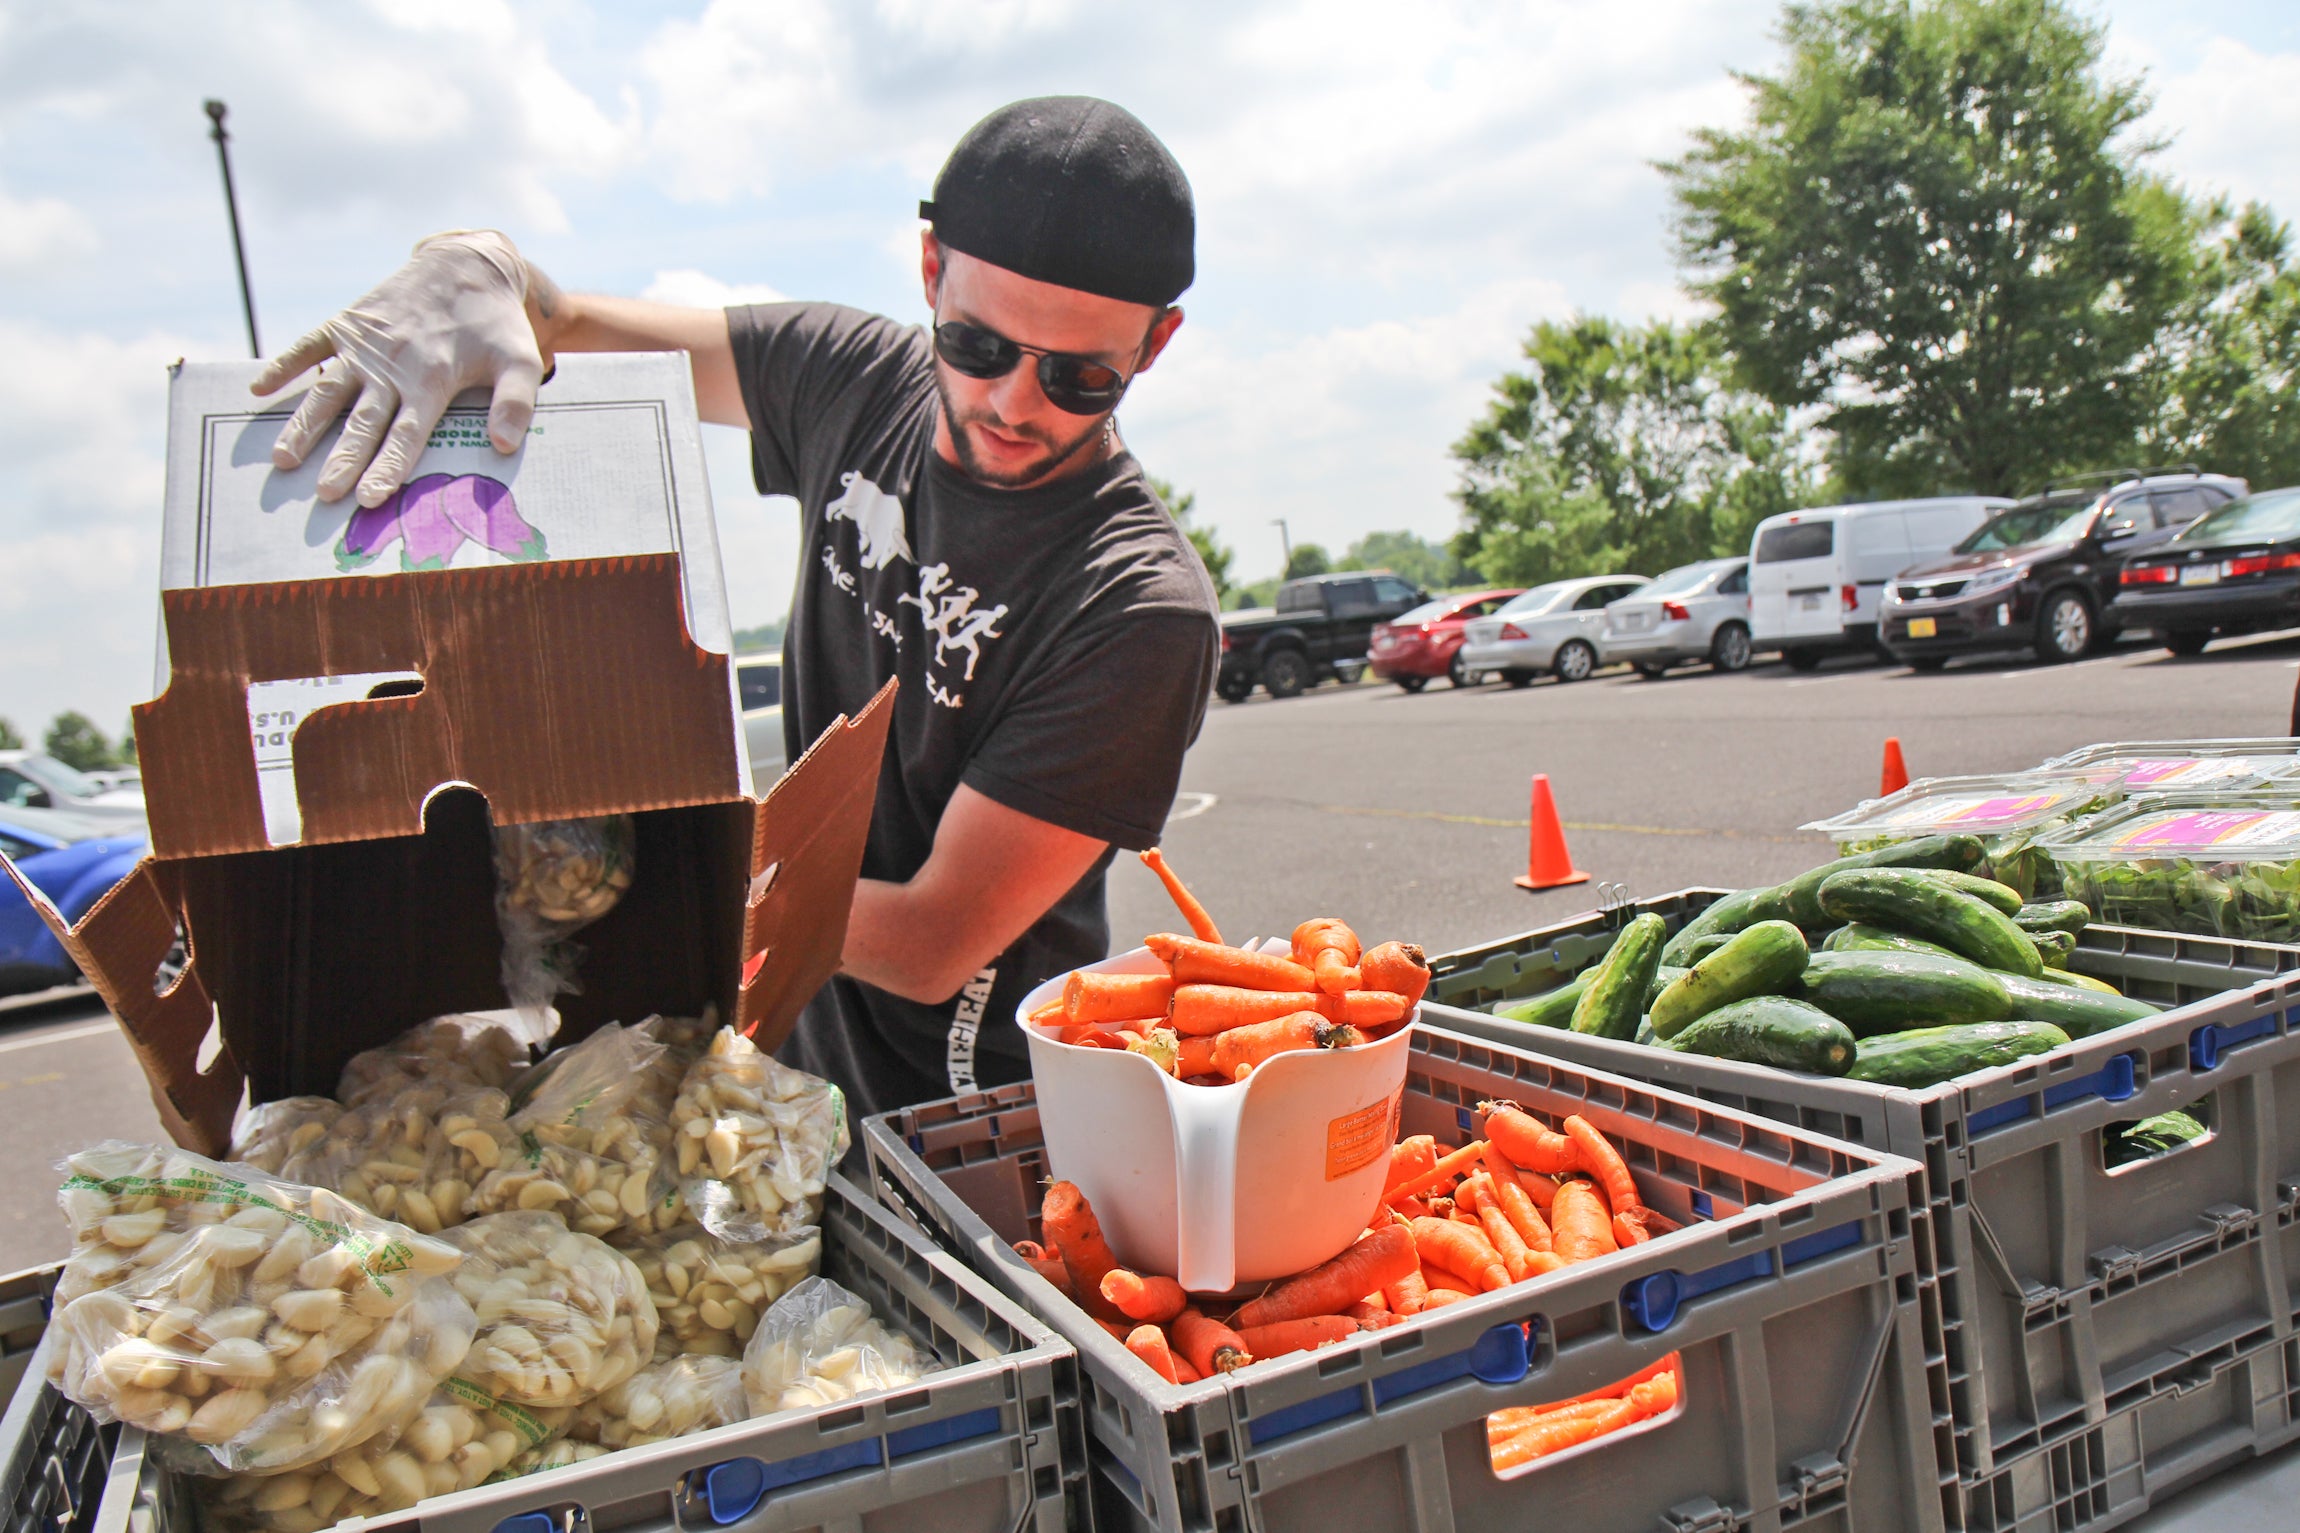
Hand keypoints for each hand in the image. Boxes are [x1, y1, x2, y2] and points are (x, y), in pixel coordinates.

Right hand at [252, 230, 547, 506]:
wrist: (465, 266)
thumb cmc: (494, 323)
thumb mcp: (520, 359)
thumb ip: (515, 402)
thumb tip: (505, 446)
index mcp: (431, 379)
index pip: (407, 434)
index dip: (387, 467)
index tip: (369, 499)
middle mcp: (392, 366)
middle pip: (363, 422)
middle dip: (343, 459)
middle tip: (324, 494)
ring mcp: (365, 346)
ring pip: (329, 391)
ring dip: (305, 425)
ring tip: (283, 460)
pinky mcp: (347, 324)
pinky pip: (308, 346)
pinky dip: (284, 364)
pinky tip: (259, 389)